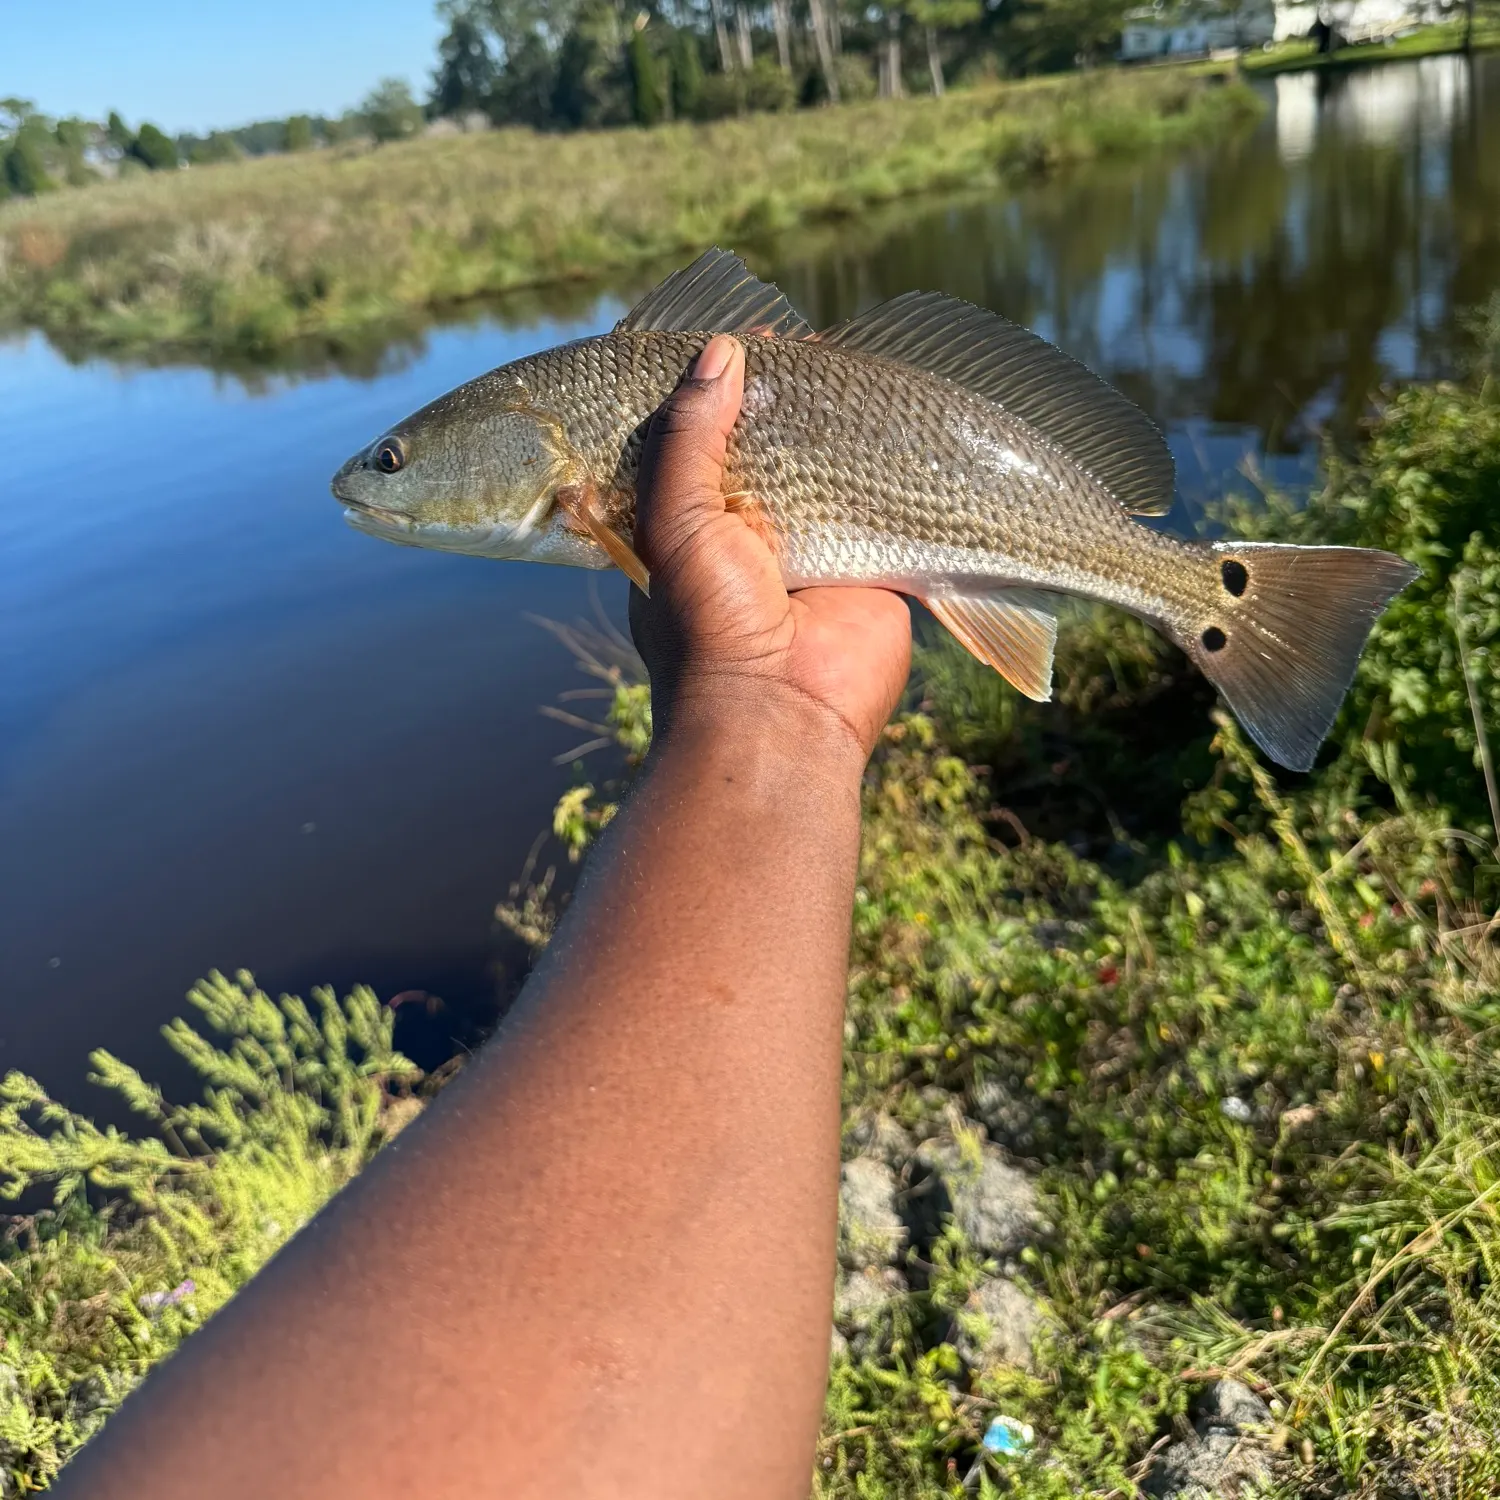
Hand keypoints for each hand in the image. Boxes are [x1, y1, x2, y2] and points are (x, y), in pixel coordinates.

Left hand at [629, 335, 911, 766]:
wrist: (781, 718)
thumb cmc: (708, 627)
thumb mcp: (674, 521)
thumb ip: (690, 435)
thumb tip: (722, 350)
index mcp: (686, 528)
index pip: (697, 440)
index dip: (716, 391)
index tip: (741, 341)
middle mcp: (748, 535)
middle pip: (768, 447)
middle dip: (787, 401)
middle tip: (809, 349)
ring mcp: (812, 551)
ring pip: (829, 470)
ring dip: (843, 427)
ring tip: (856, 369)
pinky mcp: (873, 567)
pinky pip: (889, 507)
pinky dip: (897, 469)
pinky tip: (905, 418)